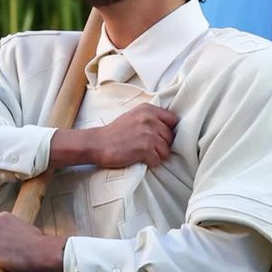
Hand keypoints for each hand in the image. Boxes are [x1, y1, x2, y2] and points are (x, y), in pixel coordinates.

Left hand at [0, 212, 66, 271]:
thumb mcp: (24, 230)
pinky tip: (2, 271)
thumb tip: (6, 246)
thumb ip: (12, 234)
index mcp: (3, 216)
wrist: (44, 252)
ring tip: (10, 265)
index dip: (2, 245)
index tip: (10, 251)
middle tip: (11, 260)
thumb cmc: (39, 245)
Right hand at [51, 105, 178, 169]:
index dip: (169, 130)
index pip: (173, 119)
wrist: (97, 143)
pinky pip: (157, 160)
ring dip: (158, 155)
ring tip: (145, 154)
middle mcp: (150, 119)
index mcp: (148, 109)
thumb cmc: (114, 132)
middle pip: (171, 137)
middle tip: (150, 148)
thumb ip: (151, 118)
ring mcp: (148, 134)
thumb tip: (168, 127)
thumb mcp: (134, 116)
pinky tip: (140, 159)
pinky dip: (151, 163)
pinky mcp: (145, 149)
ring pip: (167, 150)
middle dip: (163, 145)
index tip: (162, 136)